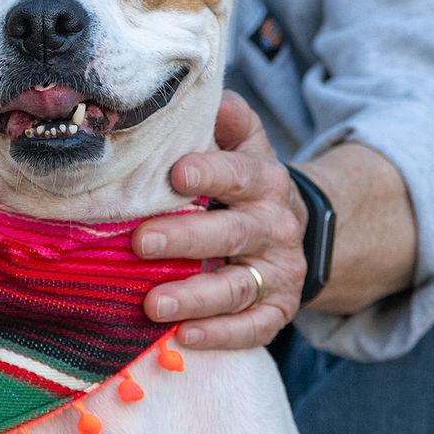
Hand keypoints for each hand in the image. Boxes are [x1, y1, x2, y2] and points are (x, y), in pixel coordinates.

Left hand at [138, 95, 308, 351]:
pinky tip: (183, 337)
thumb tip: (205, 95)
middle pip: (234, 234)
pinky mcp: (278, 311)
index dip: (211, 173)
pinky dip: (220, 335)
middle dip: (186, 239)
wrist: (294, 228)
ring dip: (195, 297)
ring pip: (239, 287)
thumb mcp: (244, 146)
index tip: (177, 174)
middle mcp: (276, 227)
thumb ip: (227, 120)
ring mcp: (279, 273)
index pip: (240, 174)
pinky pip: (253, 328)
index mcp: (265, 181)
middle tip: (140, 242)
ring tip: (152, 305)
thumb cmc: (246, 183)